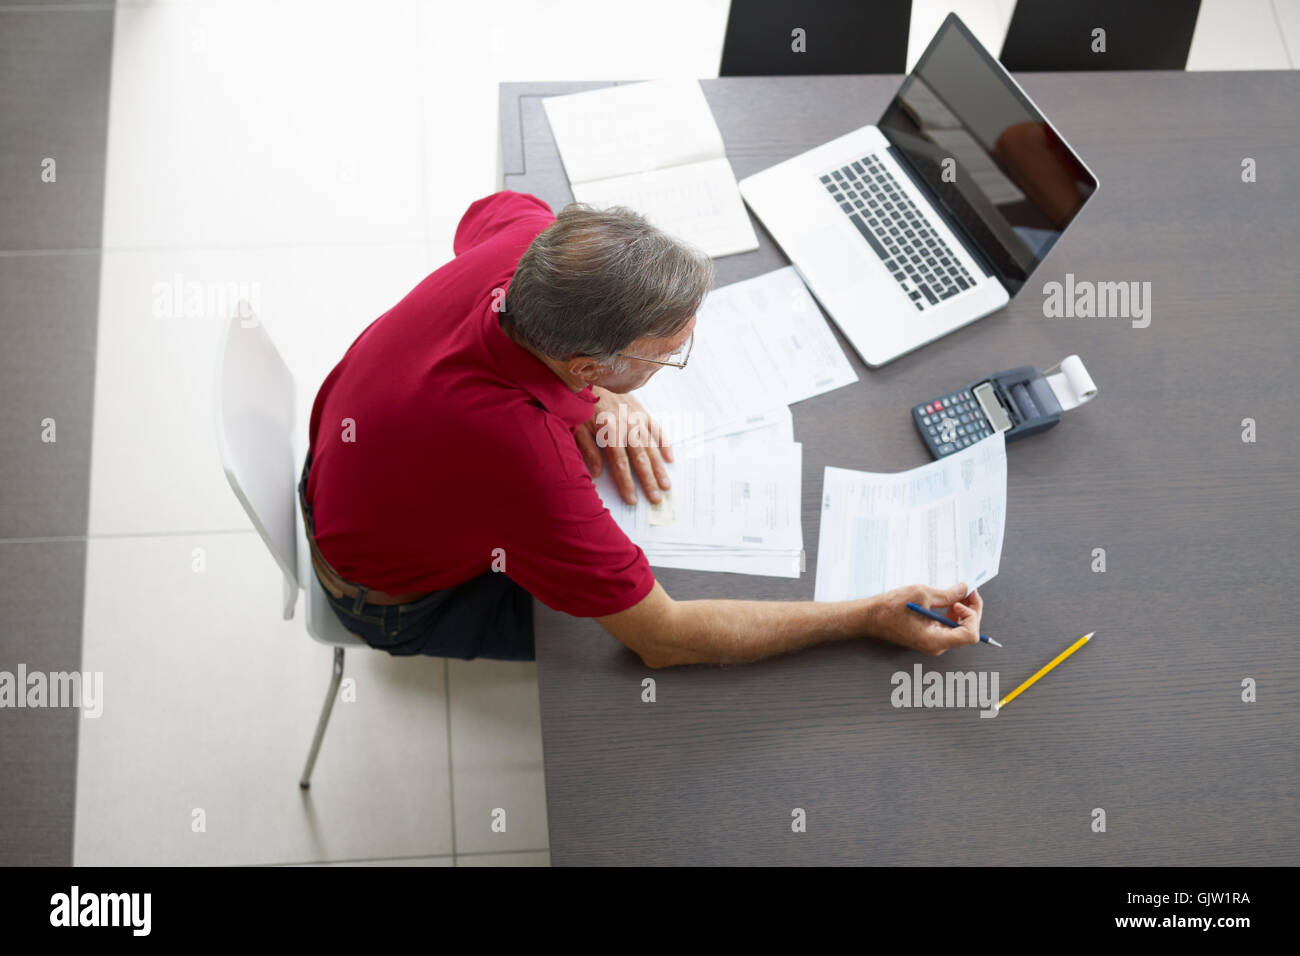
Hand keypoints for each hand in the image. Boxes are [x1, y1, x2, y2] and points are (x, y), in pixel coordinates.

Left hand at [575, 387, 673, 504]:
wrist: (588, 375)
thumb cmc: (580, 404)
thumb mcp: (577, 428)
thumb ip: (587, 451)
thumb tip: (597, 474)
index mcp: (610, 431)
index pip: (620, 463)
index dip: (627, 483)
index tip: (632, 500)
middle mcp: (627, 425)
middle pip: (640, 458)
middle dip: (648, 480)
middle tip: (656, 498)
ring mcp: (636, 417)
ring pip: (651, 446)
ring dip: (659, 466)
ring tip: (666, 484)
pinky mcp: (641, 410)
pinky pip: (656, 428)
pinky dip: (664, 442)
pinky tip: (670, 457)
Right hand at [867, 582, 983, 655]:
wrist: (870, 616)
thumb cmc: (890, 609)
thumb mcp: (921, 594)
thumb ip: (946, 594)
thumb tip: (964, 590)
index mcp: (935, 640)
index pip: (970, 635)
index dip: (972, 615)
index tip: (964, 599)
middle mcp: (936, 645)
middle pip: (967, 631)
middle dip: (971, 610)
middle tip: (968, 591)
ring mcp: (933, 642)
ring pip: (959, 629)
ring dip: (963, 610)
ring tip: (959, 593)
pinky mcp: (929, 636)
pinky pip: (948, 627)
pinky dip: (952, 613)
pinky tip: (949, 600)